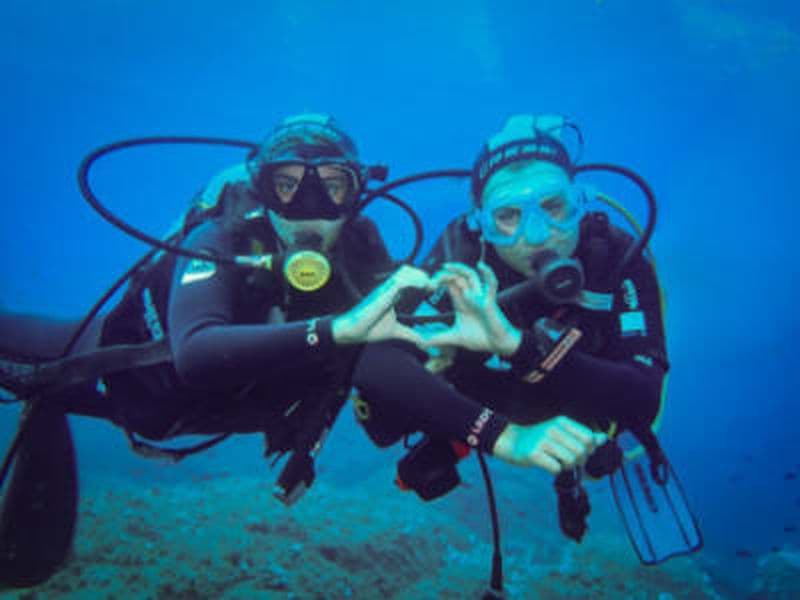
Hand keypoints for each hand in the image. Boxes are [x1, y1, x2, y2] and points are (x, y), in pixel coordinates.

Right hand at [332, 265, 434, 345]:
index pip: (408, 278)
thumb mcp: (395, 331)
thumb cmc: (369, 328)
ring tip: (429, 285)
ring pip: (404, 272)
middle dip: (422, 274)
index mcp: (392, 294)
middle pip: (408, 270)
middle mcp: (389, 289)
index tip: (433, 288)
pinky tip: (422, 286)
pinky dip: (413, 281)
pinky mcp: (382, 294)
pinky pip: (400, 282)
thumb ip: (409, 334)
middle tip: (433, 286)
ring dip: (419, 276)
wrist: (353, 331)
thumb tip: (422, 342)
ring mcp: (385, 290)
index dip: (422, 279)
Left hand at [423, 262, 520, 355]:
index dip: (439, 280)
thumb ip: (438, 339)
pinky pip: (491, 285)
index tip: (428, 284)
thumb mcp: (455, 338)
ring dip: (459, 269)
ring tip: (447, 266)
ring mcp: (480, 297)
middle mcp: (470, 296)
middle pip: (457, 277)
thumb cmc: (480, 338)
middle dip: (445, 275)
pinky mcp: (490, 302)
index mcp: (461, 302)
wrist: (498, 345)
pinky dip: (488, 274)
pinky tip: (480, 266)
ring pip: (471, 276)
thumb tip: (421, 343)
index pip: (449, 284)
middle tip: (433, 279)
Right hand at [492, 416, 606, 473]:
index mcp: (562, 421)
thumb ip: (582, 436)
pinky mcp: (533, 454)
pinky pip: (556, 468)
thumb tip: (604, 438)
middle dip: (578, 461)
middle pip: (581, 451)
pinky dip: (555, 471)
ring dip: (567, 467)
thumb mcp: (560, 433)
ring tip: (558, 463)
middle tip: (568, 461)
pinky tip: (547, 465)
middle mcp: (553, 428)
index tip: (578, 452)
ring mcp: (542, 441)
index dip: (588, 449)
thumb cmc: (539, 439)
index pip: (588, 438)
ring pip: (570, 461)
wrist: (511, 441)